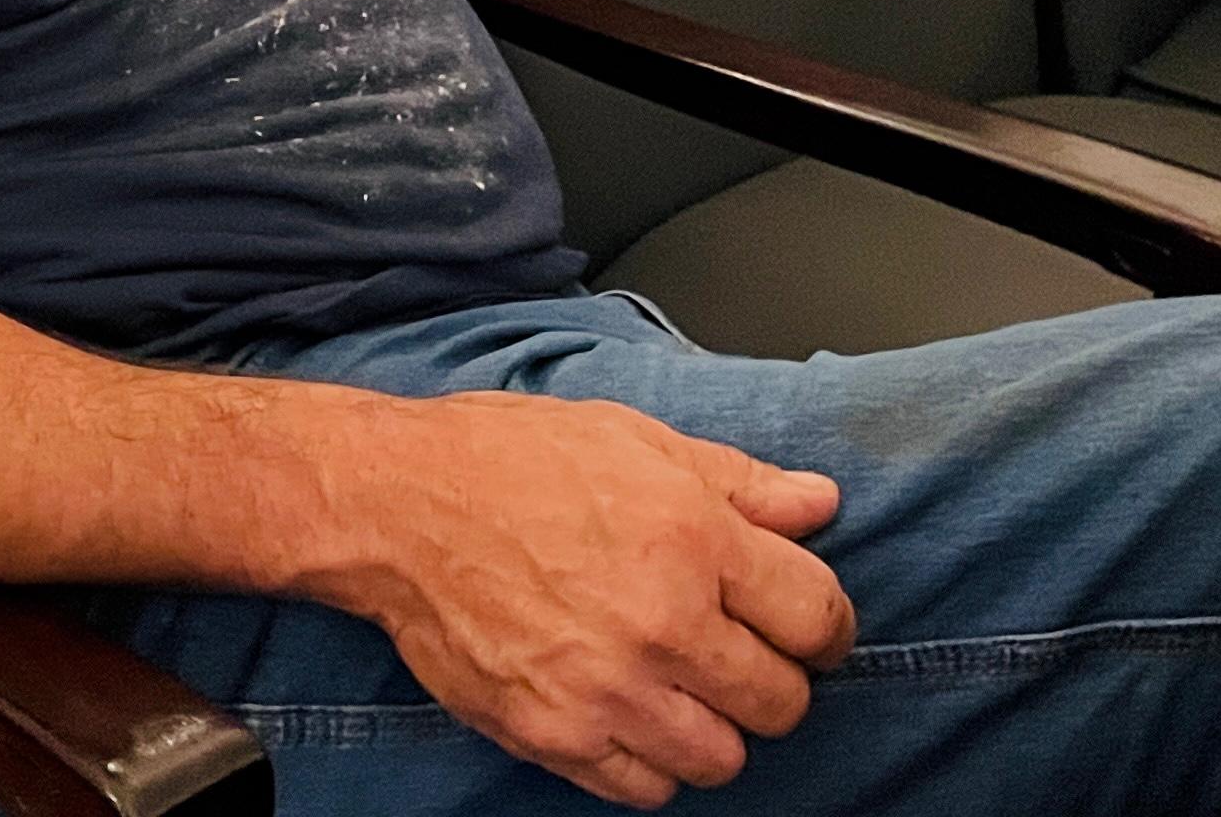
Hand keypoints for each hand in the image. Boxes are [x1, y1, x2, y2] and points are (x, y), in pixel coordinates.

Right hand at [321, 391, 848, 805]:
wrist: (395, 505)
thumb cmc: (507, 459)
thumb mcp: (631, 439)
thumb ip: (737, 481)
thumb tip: (818, 504)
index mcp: (690, 537)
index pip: (818, 617)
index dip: (825, 625)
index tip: (805, 626)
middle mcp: (660, 623)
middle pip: (782, 701)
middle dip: (770, 676)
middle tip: (735, 651)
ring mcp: (607, 690)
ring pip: (723, 759)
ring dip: (712, 726)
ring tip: (677, 684)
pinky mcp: (555, 736)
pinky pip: (647, 789)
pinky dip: (649, 760)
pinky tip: (628, 711)